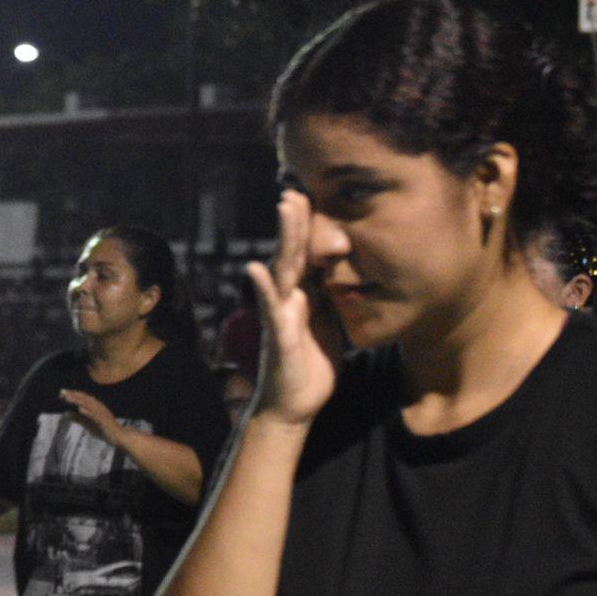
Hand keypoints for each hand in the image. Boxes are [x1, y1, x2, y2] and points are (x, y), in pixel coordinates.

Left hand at [59, 389, 122, 445]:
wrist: (119, 437)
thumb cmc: (104, 430)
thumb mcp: (88, 424)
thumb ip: (78, 419)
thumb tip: (66, 414)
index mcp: (95, 407)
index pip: (82, 399)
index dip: (72, 395)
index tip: (61, 393)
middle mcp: (99, 407)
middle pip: (84, 399)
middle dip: (73, 395)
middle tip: (62, 392)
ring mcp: (102, 414)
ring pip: (89, 405)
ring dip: (78, 400)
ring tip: (68, 398)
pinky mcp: (104, 421)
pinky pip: (95, 415)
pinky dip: (88, 411)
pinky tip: (80, 409)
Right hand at [246, 191, 340, 427]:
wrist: (293, 406)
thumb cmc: (310, 367)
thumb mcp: (329, 326)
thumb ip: (330, 300)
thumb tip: (340, 278)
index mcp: (304, 297)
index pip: (307, 255)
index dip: (309, 228)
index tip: (313, 196)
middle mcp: (289, 301)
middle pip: (293, 254)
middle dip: (296, 222)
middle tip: (296, 188)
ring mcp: (281, 316)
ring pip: (283, 270)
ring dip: (285, 239)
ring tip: (285, 208)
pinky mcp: (280, 336)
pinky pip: (271, 309)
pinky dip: (264, 288)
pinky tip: (256, 267)